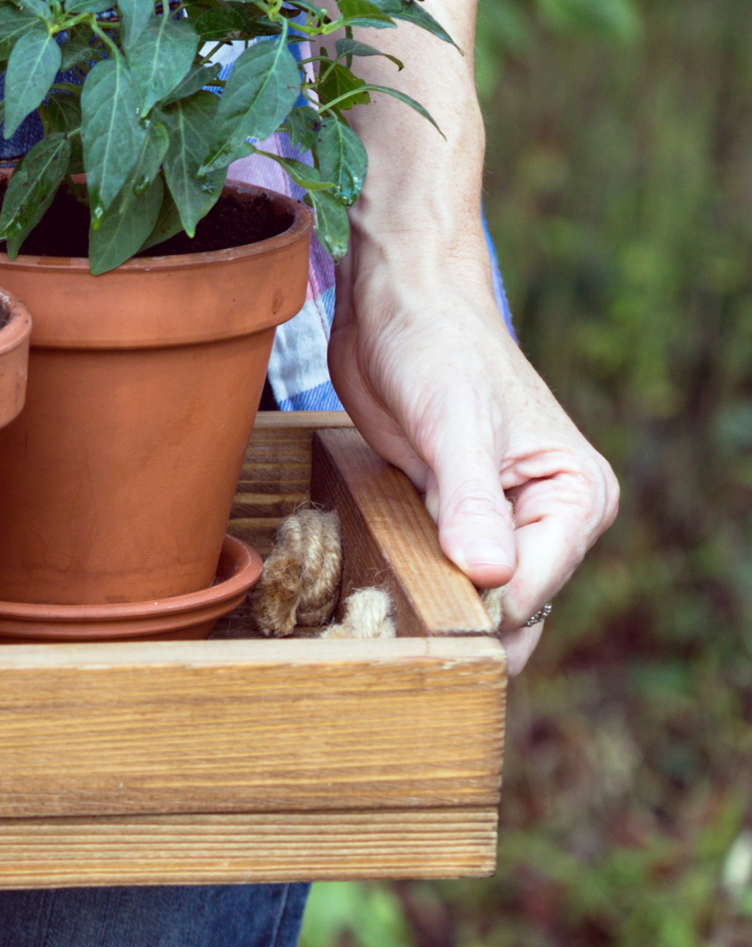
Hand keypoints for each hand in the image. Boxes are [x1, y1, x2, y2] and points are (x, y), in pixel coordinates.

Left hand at [326, 237, 618, 676]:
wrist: (396, 302)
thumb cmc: (437, 345)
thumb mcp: (455, 423)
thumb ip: (472, 502)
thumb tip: (492, 578)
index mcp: (576, 498)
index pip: (530, 589)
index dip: (476, 616)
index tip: (418, 628)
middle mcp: (548, 518)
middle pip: (507, 608)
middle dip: (456, 629)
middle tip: (387, 645)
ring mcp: (497, 521)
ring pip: (469, 597)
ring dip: (427, 612)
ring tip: (375, 628)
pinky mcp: (447, 514)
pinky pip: (435, 571)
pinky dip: (408, 585)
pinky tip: (371, 597)